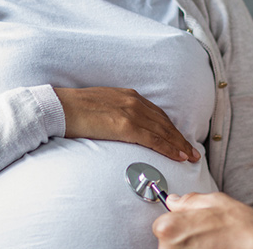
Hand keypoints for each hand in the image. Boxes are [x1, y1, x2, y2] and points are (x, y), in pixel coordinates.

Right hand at [53, 87, 199, 161]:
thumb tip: (119, 127)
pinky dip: (168, 147)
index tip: (180, 138)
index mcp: (128, 96)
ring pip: (163, 131)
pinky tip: (178, 155)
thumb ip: (115, 113)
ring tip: (189, 156)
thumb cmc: (75, 109)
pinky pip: (153, 138)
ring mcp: (130, 112)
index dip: (170, 128)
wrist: (60, 107)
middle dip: (179, 137)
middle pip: (164, 122)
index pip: (156, 114)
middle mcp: (133, 101)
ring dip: (178, 144)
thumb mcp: (101, 106)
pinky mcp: (125, 125)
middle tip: (192, 151)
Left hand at [152, 192, 252, 248]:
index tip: (190, 225)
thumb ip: (189, 200)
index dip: (177, 224)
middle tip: (206, 236)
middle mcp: (170, 248)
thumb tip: (174, 201)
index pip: (160, 226)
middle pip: (167, 242)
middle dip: (184, 239)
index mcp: (170, 228)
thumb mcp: (216, 201)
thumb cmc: (243, 230)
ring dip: (192, 248)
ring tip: (212, 245)